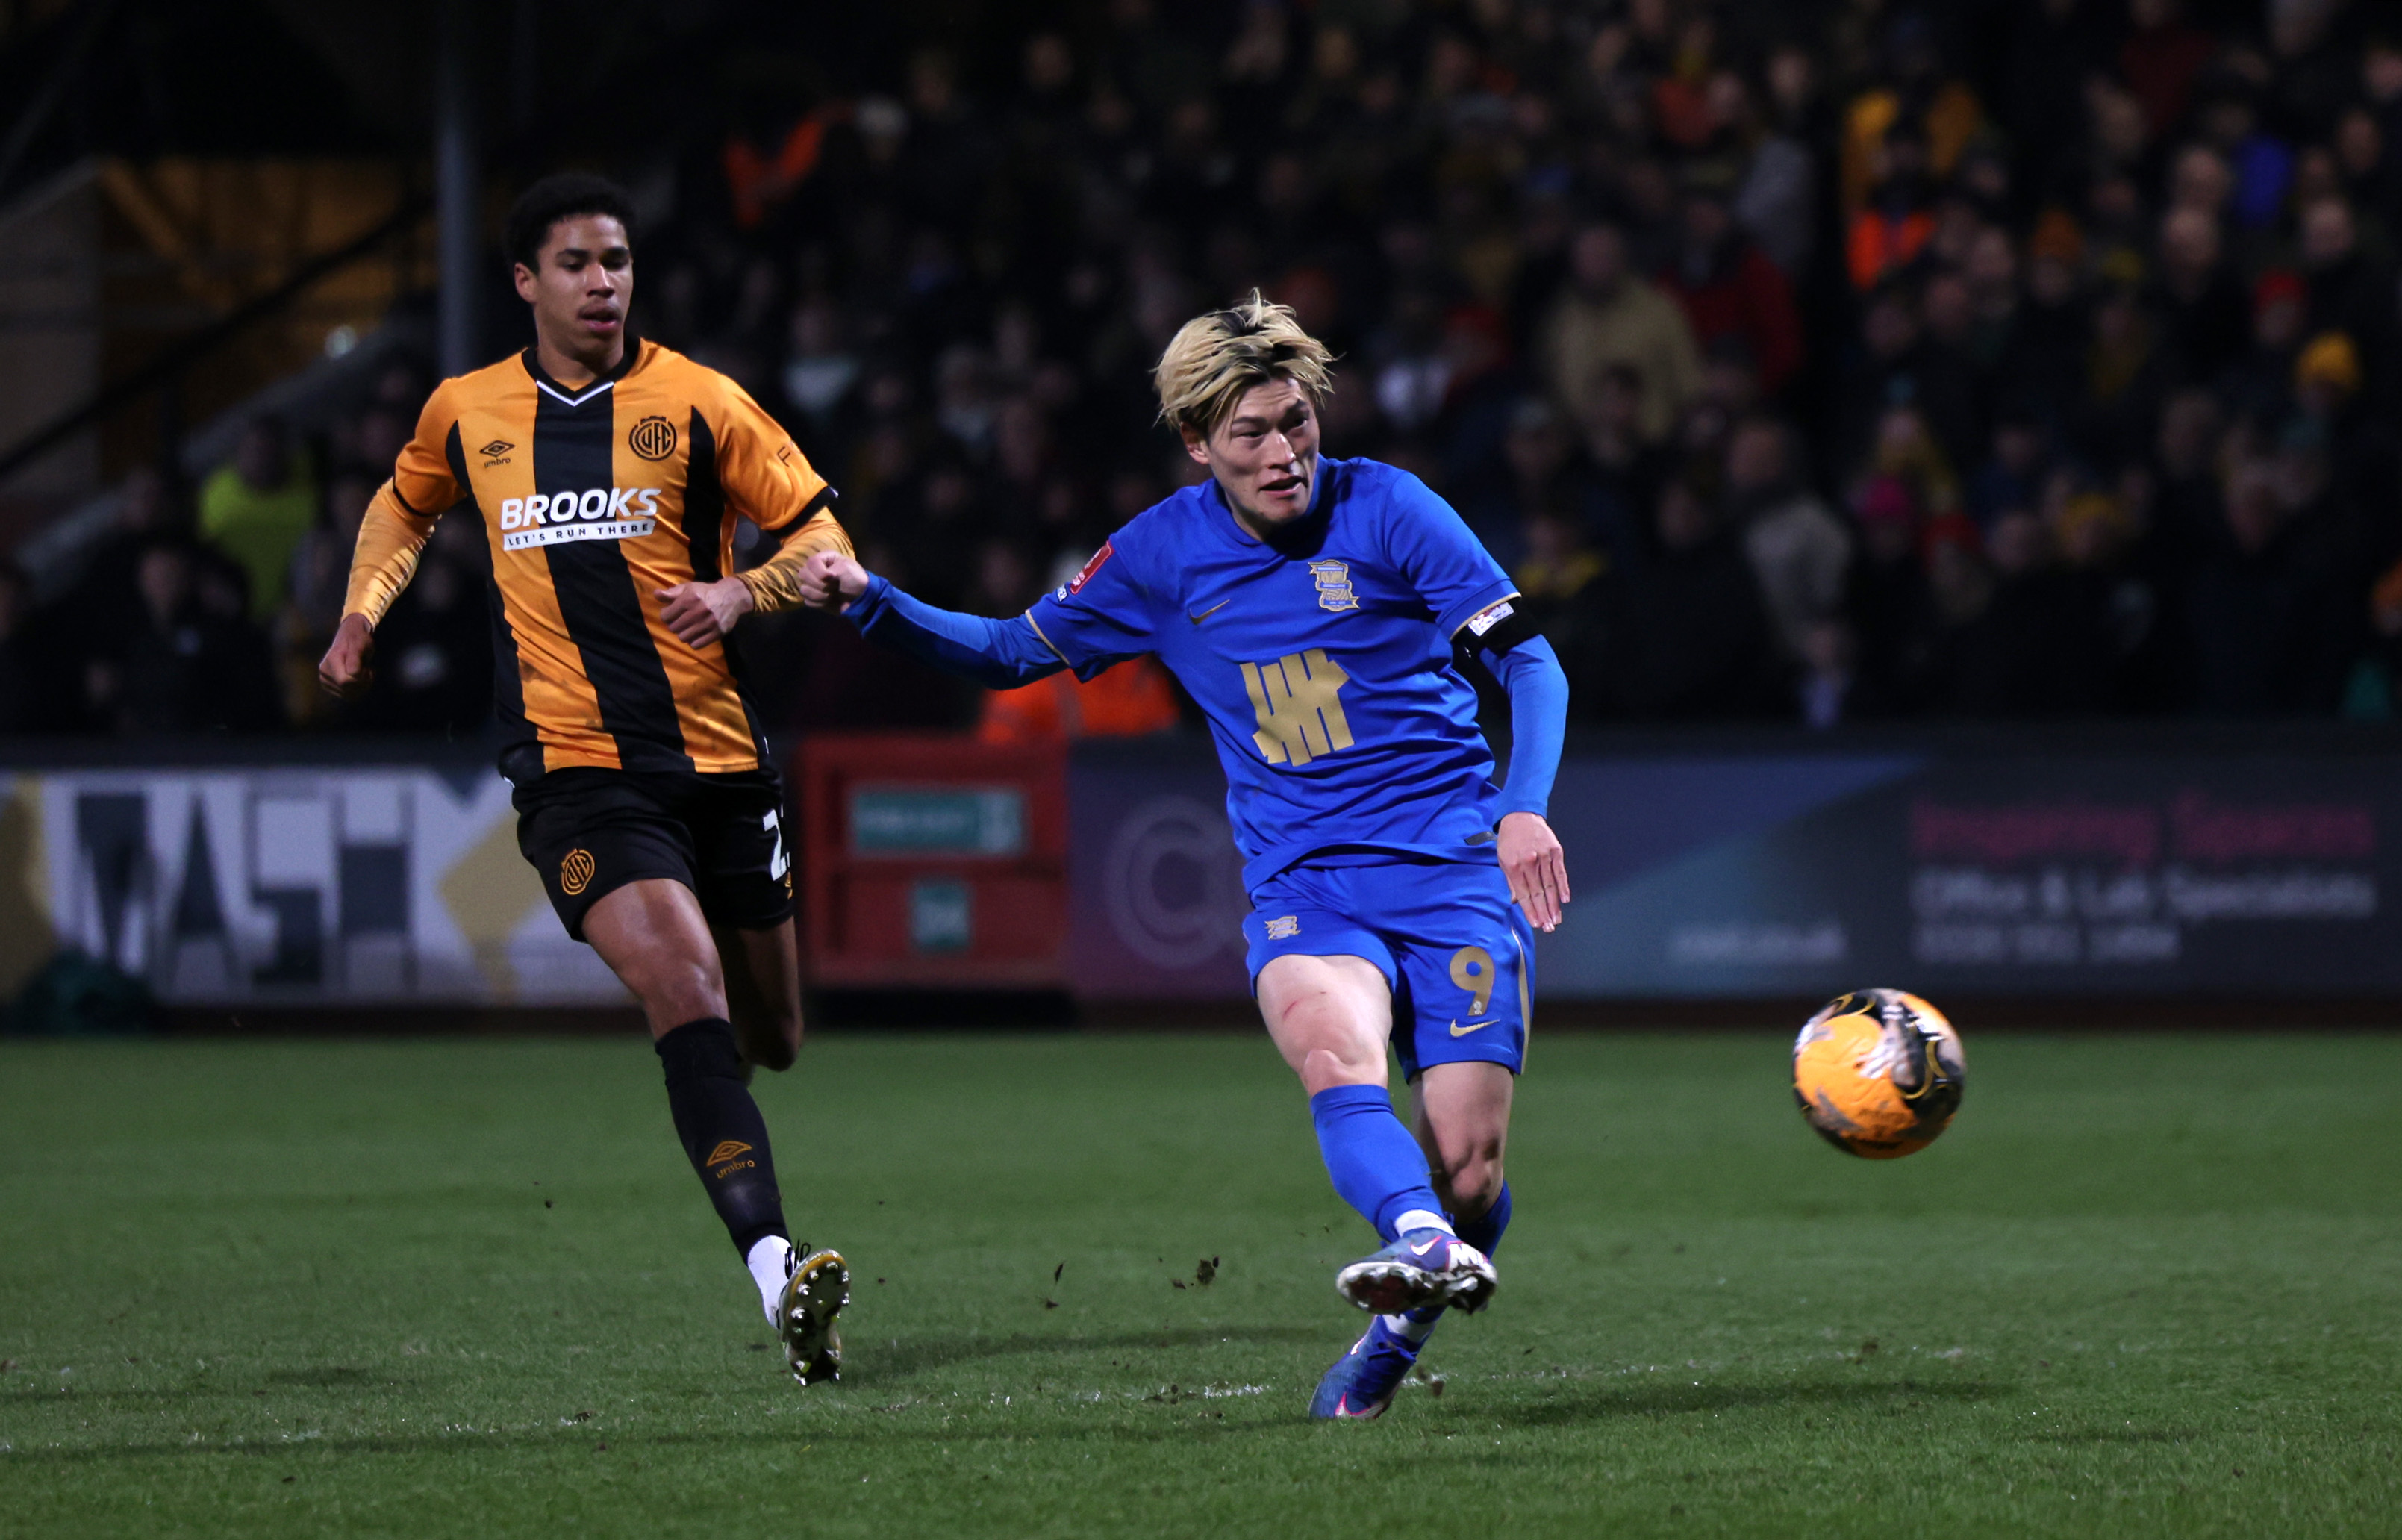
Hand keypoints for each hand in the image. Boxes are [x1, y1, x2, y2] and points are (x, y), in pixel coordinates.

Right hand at [318, 613, 374, 698]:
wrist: (351, 636)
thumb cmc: (358, 639)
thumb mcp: (360, 644)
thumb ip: (355, 658)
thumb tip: (352, 673)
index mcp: (330, 661)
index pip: (346, 682)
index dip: (361, 678)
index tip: (368, 668)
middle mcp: (324, 672)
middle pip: (348, 690)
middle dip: (363, 683)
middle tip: (368, 670)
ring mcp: (325, 680)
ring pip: (349, 695)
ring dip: (362, 687)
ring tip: (364, 673)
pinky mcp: (329, 687)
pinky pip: (347, 696)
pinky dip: (357, 690)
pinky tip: (359, 679)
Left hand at [655, 576, 754, 646]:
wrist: (732, 596)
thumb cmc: (706, 592)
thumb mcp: (689, 588)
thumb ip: (671, 593)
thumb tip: (655, 595)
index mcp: (689, 598)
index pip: (666, 616)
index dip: (666, 616)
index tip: (671, 614)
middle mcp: (698, 611)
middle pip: (673, 628)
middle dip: (674, 625)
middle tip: (680, 621)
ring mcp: (708, 623)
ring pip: (683, 638)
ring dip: (683, 634)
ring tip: (688, 628)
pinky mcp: (717, 632)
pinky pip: (696, 645)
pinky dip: (694, 641)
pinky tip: (696, 634)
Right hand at [797, 550, 868, 609]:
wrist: (861, 598)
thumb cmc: (855, 579)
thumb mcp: (845, 568)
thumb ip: (826, 570)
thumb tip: (818, 581)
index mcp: (823, 558)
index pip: (811, 562)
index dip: (820, 572)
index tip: (834, 577)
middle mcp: (815, 570)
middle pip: (803, 575)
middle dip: (820, 584)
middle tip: (835, 587)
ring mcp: (812, 584)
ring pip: (804, 589)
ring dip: (820, 595)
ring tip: (833, 594)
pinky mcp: (813, 598)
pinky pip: (808, 601)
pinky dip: (819, 603)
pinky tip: (829, 601)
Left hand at [1496, 811, 1569, 932]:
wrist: (1520, 815)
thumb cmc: (1510, 839)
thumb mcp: (1503, 859)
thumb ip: (1510, 881)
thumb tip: (1515, 901)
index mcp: (1513, 866)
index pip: (1524, 895)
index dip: (1531, 911)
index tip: (1536, 924)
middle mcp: (1529, 862)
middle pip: (1538, 893)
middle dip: (1544, 913)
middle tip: (1549, 928)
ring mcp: (1543, 856)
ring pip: (1550, 886)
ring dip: (1554, 905)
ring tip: (1557, 919)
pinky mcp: (1555, 851)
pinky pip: (1560, 872)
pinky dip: (1563, 887)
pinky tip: (1565, 900)